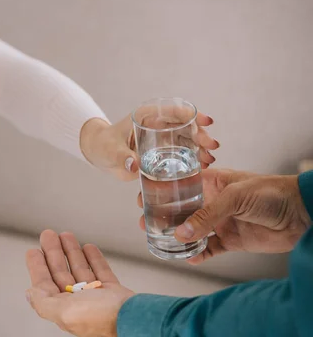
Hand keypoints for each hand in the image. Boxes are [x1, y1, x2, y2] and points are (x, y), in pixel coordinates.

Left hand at [25, 230, 133, 336]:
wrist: (135, 319)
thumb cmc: (101, 319)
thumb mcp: (65, 311)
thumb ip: (44, 302)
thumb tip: (29, 294)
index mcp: (64, 309)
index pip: (45, 284)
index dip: (38, 267)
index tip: (33, 251)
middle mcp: (79, 303)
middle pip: (61, 273)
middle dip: (54, 253)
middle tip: (48, 234)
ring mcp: (97, 297)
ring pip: (80, 270)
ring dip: (72, 252)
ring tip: (66, 235)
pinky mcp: (113, 292)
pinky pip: (101, 271)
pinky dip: (94, 258)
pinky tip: (88, 247)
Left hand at [80, 112, 217, 181]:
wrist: (99, 154)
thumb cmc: (103, 146)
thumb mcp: (111, 151)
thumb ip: (122, 158)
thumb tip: (135, 166)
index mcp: (146, 116)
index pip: (172, 110)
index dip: (191, 115)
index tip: (205, 122)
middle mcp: (157, 125)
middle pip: (184, 126)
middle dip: (200, 134)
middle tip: (212, 146)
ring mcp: (161, 139)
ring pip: (186, 140)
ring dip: (200, 148)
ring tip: (210, 159)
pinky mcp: (161, 152)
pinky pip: (180, 153)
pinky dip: (192, 158)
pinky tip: (202, 166)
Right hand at [137, 169, 311, 263]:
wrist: (301, 214)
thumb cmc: (271, 192)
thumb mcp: (234, 196)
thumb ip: (207, 214)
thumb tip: (182, 232)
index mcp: (211, 182)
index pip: (180, 185)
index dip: (161, 190)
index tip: (143, 196)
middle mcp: (213, 202)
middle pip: (181, 210)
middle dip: (163, 217)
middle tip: (146, 223)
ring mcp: (221, 222)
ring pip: (192, 231)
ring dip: (178, 237)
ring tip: (162, 242)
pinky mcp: (231, 241)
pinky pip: (209, 249)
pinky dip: (198, 255)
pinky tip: (189, 257)